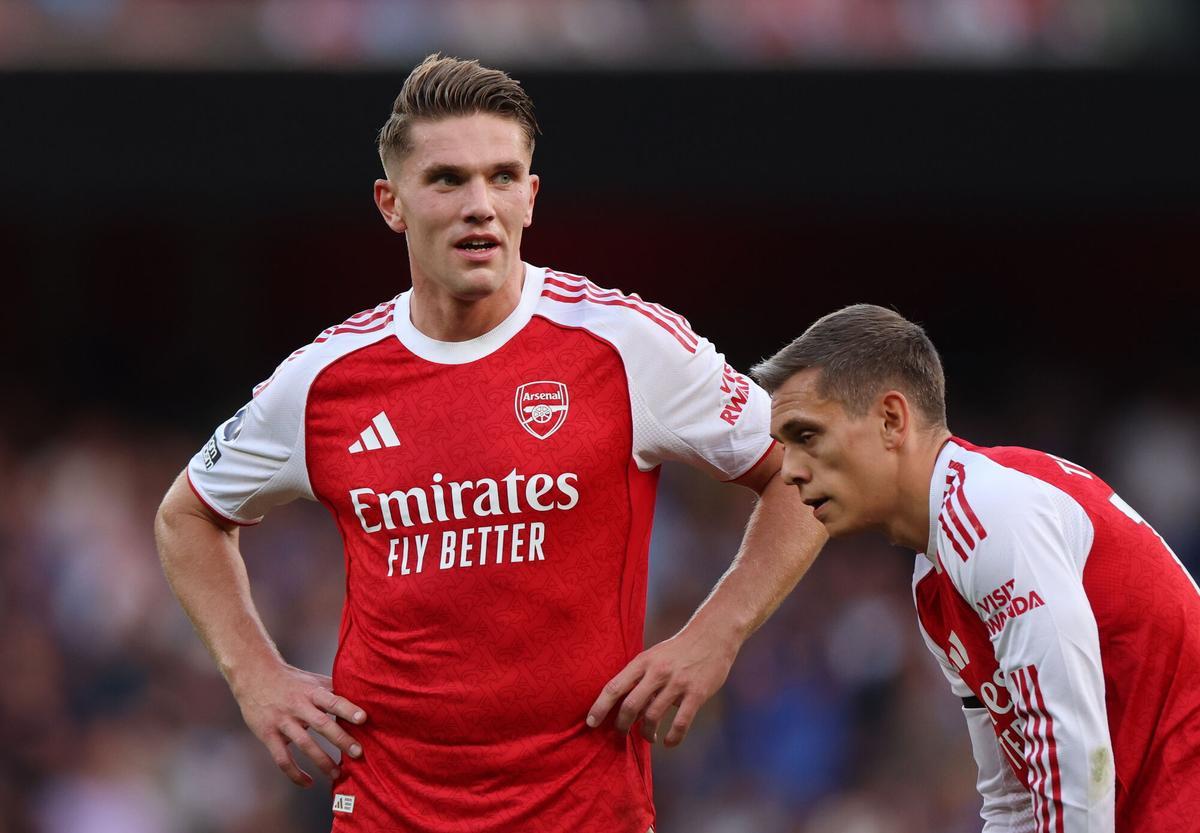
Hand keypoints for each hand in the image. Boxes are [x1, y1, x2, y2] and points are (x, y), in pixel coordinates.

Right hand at [230, 660, 367, 787]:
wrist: (255, 676)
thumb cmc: (292, 680)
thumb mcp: (313, 681)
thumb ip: (334, 691)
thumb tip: (363, 697)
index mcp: (311, 692)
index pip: (332, 700)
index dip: (348, 709)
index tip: (363, 718)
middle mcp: (298, 706)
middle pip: (321, 724)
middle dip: (341, 739)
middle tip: (358, 753)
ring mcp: (282, 721)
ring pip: (304, 744)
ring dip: (321, 761)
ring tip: (337, 774)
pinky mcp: (268, 735)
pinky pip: (282, 758)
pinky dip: (295, 774)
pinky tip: (308, 783)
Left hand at [585, 624, 738, 746]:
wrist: (712, 636)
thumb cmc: (678, 650)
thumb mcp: (654, 657)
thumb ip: (639, 679)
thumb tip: (624, 708)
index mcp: (643, 662)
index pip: (614, 686)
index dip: (600, 707)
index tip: (591, 723)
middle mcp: (658, 672)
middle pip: (630, 705)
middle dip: (621, 725)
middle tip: (620, 734)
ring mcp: (677, 683)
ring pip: (653, 716)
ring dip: (646, 733)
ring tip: (648, 737)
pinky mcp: (697, 694)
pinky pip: (681, 723)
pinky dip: (672, 738)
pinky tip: (668, 742)